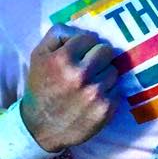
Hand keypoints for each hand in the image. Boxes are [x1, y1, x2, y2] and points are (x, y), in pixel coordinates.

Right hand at [19, 25, 119, 152]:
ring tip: (88, 85)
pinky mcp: (106, 109)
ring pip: (114, 70)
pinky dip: (108, 92)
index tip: (79, 55)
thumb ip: (58, 34)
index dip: (84, 46)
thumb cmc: (41, 87)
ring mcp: (95, 93)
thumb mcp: (39, 56)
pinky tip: (94, 98)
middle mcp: (80, 75)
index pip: (90, 38)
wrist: (39, 129)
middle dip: (98, 57)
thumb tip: (82, 29)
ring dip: (104, 75)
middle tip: (88, 67)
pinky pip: (118, 88)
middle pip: (107, 50)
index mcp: (63, 60)